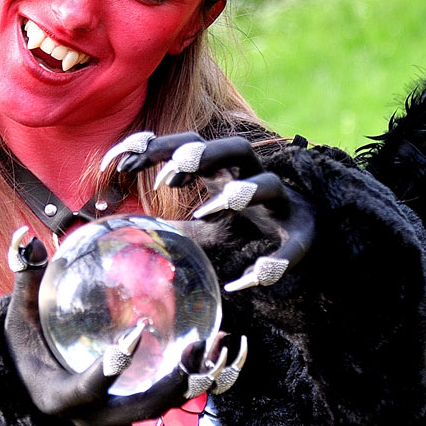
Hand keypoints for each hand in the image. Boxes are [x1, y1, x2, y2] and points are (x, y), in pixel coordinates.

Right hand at [3, 228, 232, 425]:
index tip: (136, 333)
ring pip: (164, 407)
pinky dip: (197, 376)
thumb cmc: (25, 347)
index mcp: (61, 397)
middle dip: (172, 383)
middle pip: (140, 410)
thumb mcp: (19, 315)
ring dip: (195, 380)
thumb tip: (26, 236)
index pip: (87, 389)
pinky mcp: (134, 409)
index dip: (112, 367)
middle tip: (194, 344)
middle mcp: (93, 418)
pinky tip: (220, 343)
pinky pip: (172, 399)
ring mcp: (117, 418)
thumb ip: (25, 278)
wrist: (32, 388)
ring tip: (219, 342)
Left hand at [100, 130, 314, 293]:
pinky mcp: (304, 235)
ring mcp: (285, 205)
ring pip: (268, 185)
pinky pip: (293, 247)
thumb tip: (121, 235)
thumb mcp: (201, 228)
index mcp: (225, 172)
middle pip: (234, 147)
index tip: (121, 161)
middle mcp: (255, 178)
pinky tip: (245, 282)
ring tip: (203, 214)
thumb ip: (168, 226)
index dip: (157, 146)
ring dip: (236, 195)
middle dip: (199, 155)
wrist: (305, 243)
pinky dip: (273, 264)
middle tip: (164, 180)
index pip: (191, 143)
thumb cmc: (246, 231)